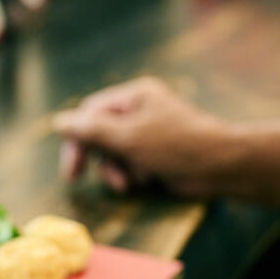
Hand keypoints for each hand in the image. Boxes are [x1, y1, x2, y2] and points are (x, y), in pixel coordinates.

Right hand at [53, 76, 239, 198]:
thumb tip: (58, 122)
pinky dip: (130, 174)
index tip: (70, 165)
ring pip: (112, 152)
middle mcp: (139, 110)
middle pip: (99, 133)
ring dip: (115, 169)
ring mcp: (147, 132)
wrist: (221, 166)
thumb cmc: (176, 145)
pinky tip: (143, 181)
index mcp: (134, 96)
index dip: (76, 137)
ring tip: (128, 182)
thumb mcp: (128, 136)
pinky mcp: (154, 154)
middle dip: (96, 156)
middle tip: (75, 177)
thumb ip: (91, 130)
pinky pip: (128, 162)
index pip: (91, 112)